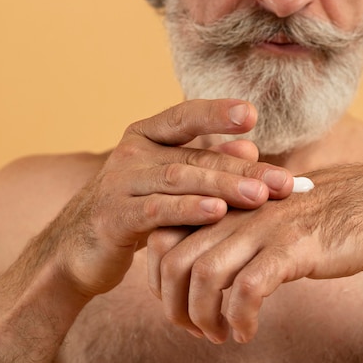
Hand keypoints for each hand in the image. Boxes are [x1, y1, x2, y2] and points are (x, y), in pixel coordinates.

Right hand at [47, 99, 293, 296]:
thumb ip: (206, 163)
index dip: (216, 113)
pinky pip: (157, 210)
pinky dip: (188, 210)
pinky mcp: (114, 216)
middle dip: (241, 169)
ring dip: (222, 187)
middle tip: (281, 181)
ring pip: (178, 179)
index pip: (184, 116)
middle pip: (194, 156)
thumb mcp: (172, 184)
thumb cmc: (137, 209)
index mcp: (146, 136)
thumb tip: (250, 147)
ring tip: (259, 195)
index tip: (251, 114)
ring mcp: (120, 182)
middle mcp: (132, 152)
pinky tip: (217, 212)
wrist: (80, 248)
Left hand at [154, 164, 362, 342]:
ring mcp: (264, 228)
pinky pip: (247, 289)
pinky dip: (238, 318)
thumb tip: (208, 271)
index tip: (176, 304)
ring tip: (218, 336)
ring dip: (202, 316)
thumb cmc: (324, 218)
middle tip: (193, 329)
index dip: (159, 279)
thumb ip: (236, 236)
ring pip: (203, 275)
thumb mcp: (270, 220)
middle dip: (172, 305)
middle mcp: (238, 213)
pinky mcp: (291, 248)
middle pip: (174, 259)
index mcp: (229, 205)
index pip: (165, 238)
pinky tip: (246, 333)